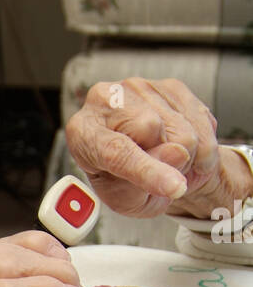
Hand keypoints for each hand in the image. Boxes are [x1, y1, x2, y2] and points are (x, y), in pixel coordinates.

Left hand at [65, 77, 250, 220]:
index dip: (149, 170)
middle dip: (168, 162)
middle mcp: (106, 101)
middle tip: (160, 174)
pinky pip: (202, 121)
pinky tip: (185, 151)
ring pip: (184, 130)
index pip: (117, 150)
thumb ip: (145, 186)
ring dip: (187, 158)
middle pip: (153, 129)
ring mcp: (139, 88)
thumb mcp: (127, 201)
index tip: (174, 187)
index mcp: (83, 132)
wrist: (140, 162)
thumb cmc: (124, 183)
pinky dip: (203, 147)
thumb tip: (177, 154)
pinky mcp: (170, 86)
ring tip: (170, 163)